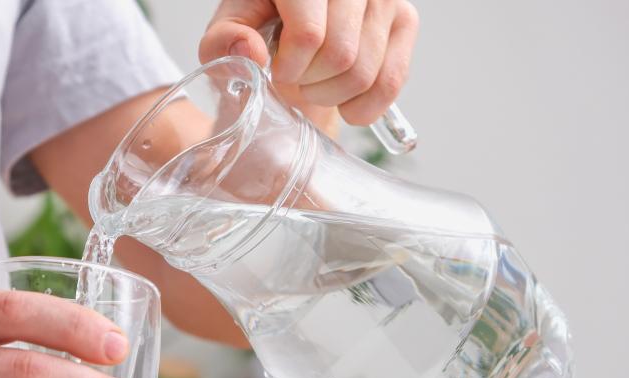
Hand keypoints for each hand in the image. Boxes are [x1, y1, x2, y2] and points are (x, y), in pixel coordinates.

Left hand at [200, 0, 418, 126]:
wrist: (297, 27)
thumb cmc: (262, 23)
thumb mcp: (232, 27)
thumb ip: (224, 40)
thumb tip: (249, 52)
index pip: (309, 36)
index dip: (290, 68)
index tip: (278, 70)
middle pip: (339, 57)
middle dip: (310, 83)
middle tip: (297, 78)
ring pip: (364, 74)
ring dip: (332, 95)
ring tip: (314, 83)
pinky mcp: (404, 19)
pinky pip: (391, 82)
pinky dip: (363, 107)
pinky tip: (342, 101)